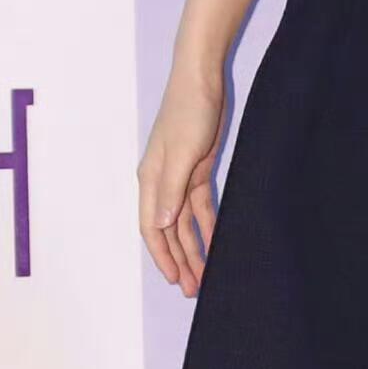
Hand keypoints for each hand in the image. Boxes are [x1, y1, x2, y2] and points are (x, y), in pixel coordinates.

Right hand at [137, 62, 227, 296]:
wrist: (201, 78)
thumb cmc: (187, 111)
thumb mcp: (181, 152)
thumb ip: (171, 190)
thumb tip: (162, 225)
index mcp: (151, 180)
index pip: (153, 228)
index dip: (162, 256)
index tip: (175, 280)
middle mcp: (162, 183)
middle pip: (170, 231)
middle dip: (180, 260)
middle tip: (193, 289)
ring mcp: (180, 177)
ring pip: (186, 223)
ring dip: (194, 248)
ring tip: (204, 275)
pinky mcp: (199, 170)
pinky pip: (202, 207)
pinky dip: (208, 227)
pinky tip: (216, 244)